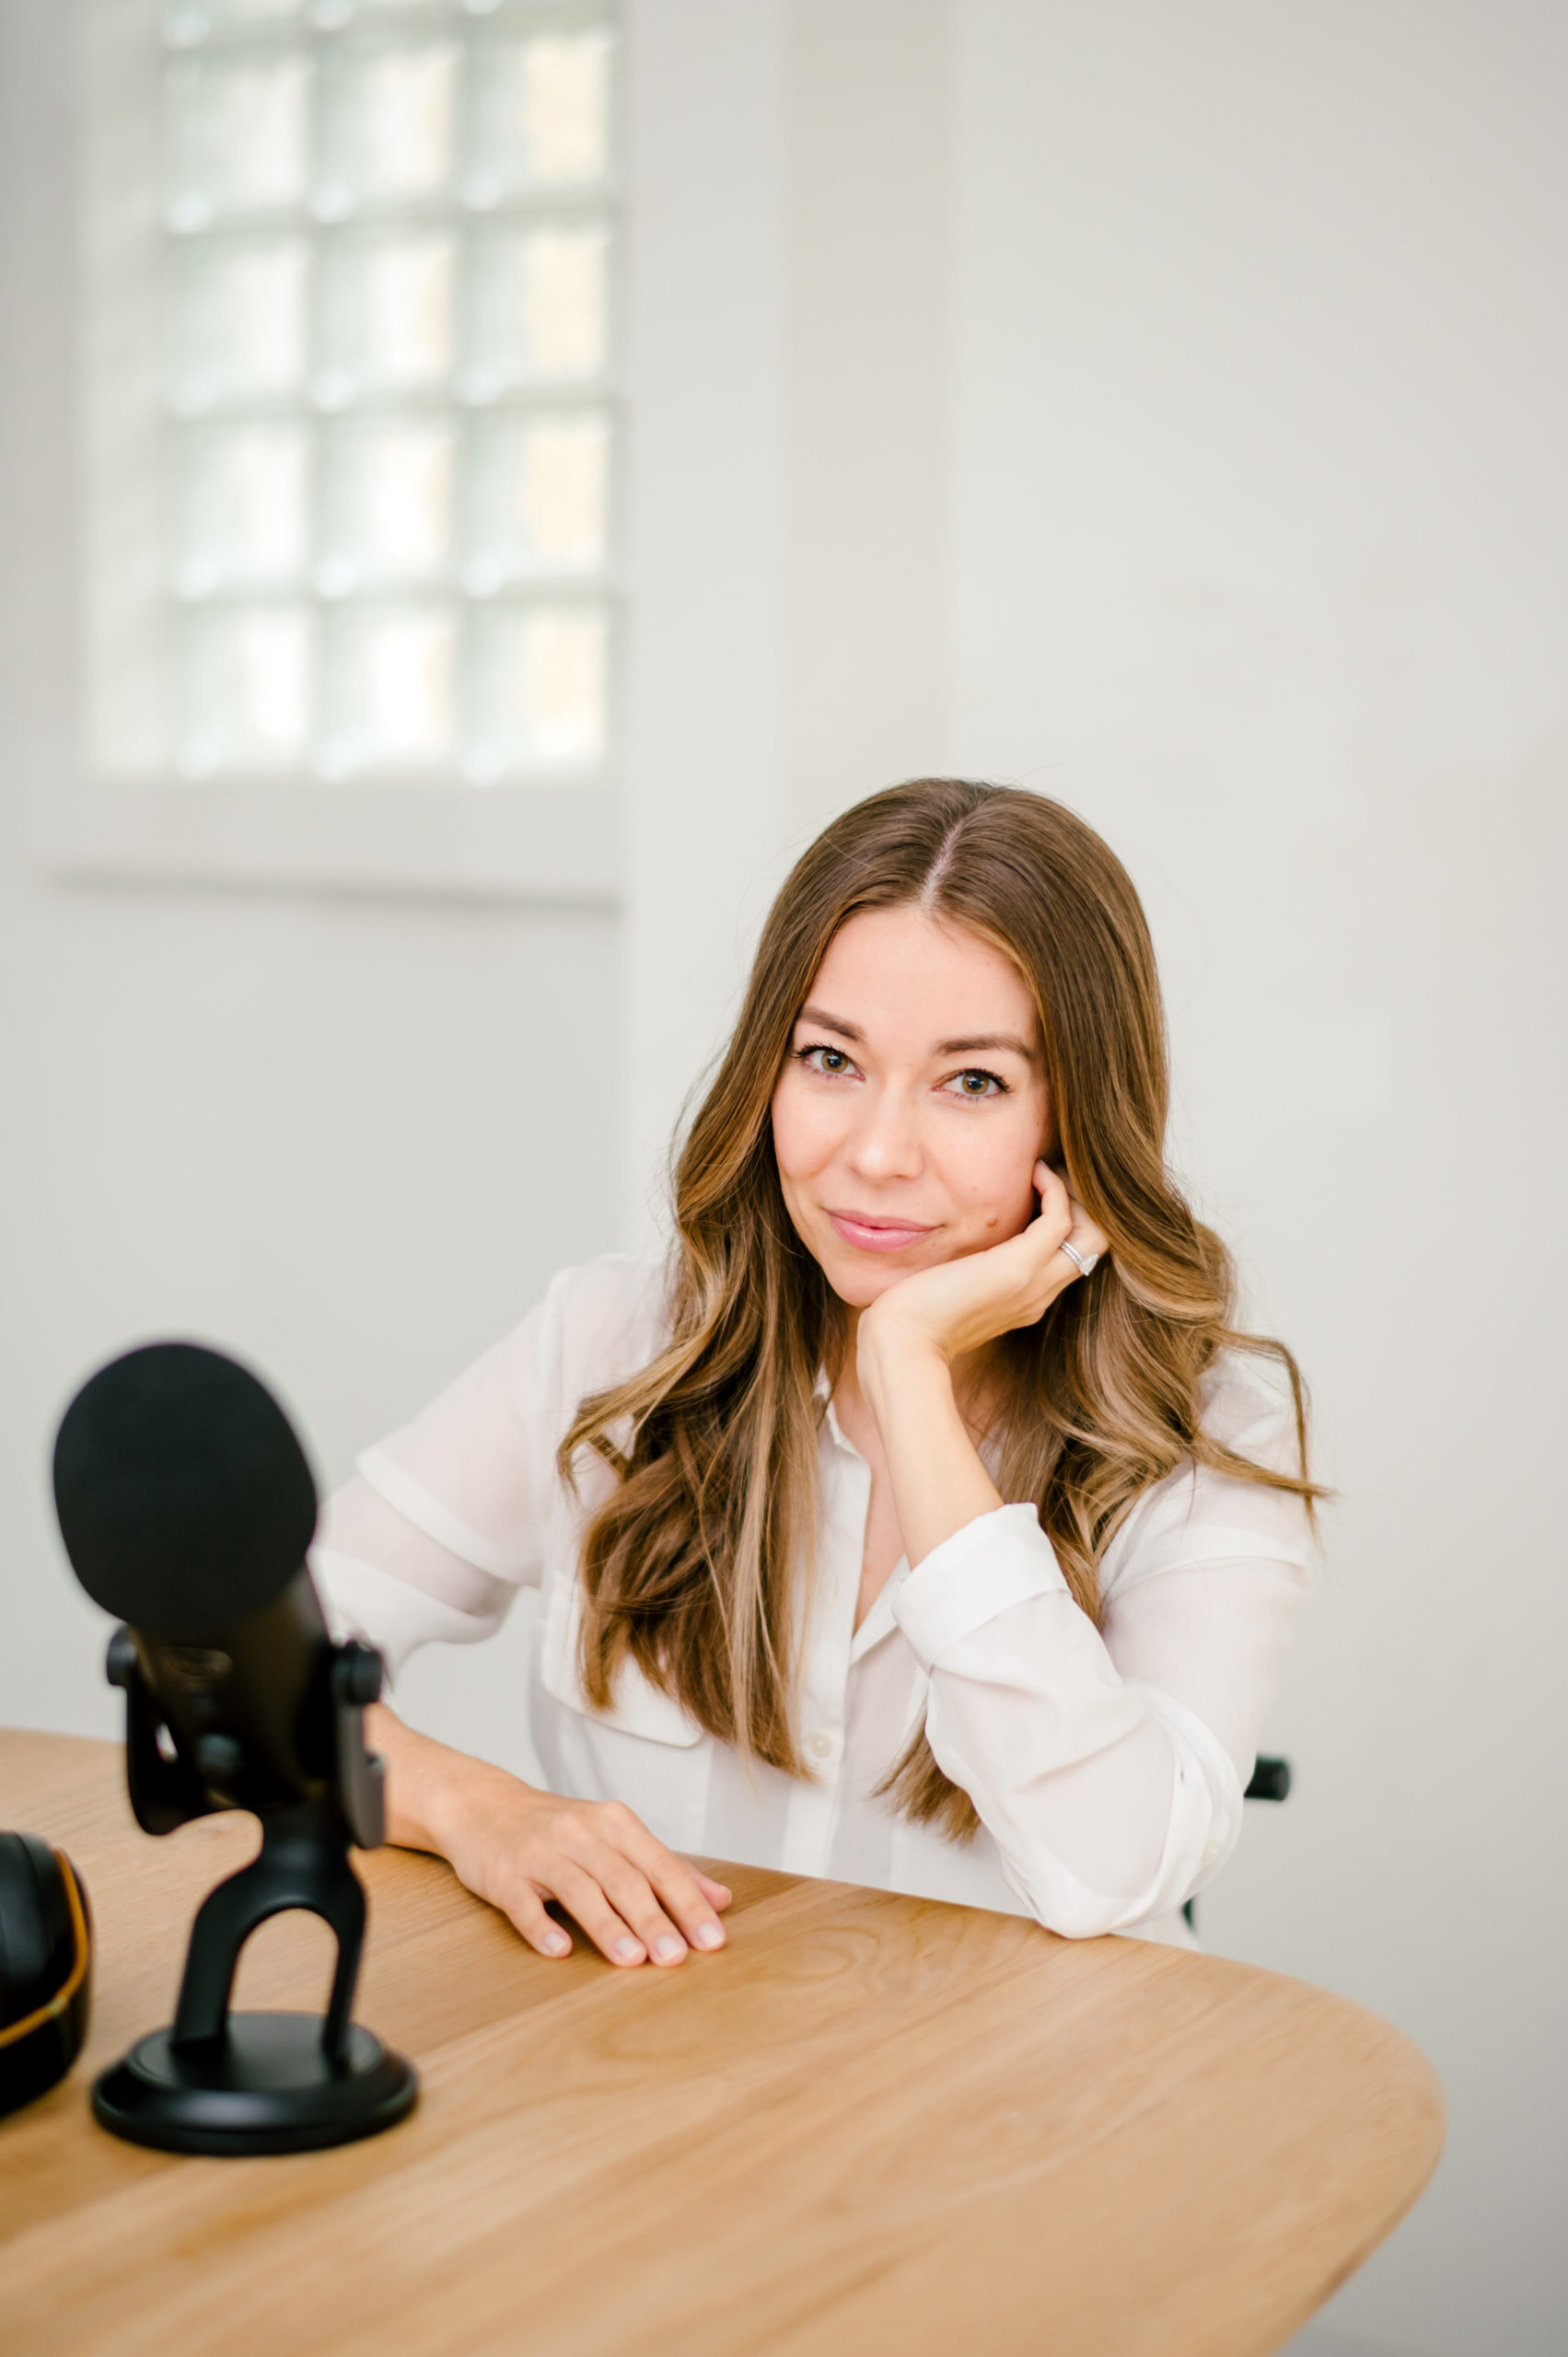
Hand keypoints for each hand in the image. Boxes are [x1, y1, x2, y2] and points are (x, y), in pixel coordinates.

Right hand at [376, 1709, 731, 1966]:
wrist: (484, 1806)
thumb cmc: (559, 1829)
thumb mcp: (614, 1838)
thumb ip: (665, 1869)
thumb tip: (721, 1900)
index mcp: (614, 1823)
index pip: (659, 1865)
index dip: (688, 1903)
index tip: (712, 1940)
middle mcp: (580, 1833)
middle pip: (623, 1878)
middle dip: (653, 1919)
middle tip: (676, 1957)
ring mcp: (540, 1853)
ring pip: (579, 1889)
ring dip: (606, 1925)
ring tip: (631, 1959)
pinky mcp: (504, 1875)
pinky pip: (523, 1902)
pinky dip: (541, 1926)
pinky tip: (559, 1949)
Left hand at [859, 1162, 1109, 1374]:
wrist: (904, 1341)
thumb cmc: (914, 1318)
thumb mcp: (953, 1292)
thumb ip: (970, 1273)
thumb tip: (959, 1249)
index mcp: (1027, 1302)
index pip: (1072, 1259)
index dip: (1068, 1222)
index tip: (1040, 1193)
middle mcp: (1039, 1295)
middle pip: (1095, 1247)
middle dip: (1082, 1206)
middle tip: (1049, 1178)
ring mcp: (1034, 1282)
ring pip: (1093, 1235)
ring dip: (1073, 1194)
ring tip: (1043, 1172)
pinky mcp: (1018, 1267)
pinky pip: (1060, 1219)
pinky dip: (1054, 1189)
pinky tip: (1033, 1173)